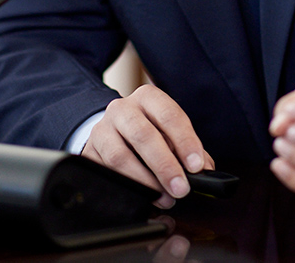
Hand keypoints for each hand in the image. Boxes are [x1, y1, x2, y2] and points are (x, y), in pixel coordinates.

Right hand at [80, 84, 213, 208]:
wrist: (113, 130)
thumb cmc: (149, 132)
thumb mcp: (170, 132)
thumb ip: (189, 149)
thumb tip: (206, 171)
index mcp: (148, 98)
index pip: (169, 115)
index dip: (185, 141)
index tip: (196, 166)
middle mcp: (122, 108)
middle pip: (143, 135)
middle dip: (165, 165)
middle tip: (181, 188)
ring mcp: (102, 129)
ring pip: (120, 156)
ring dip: (145, 181)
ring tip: (163, 196)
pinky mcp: (89, 152)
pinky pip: (105, 172)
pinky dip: (125, 186)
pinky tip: (140, 195)